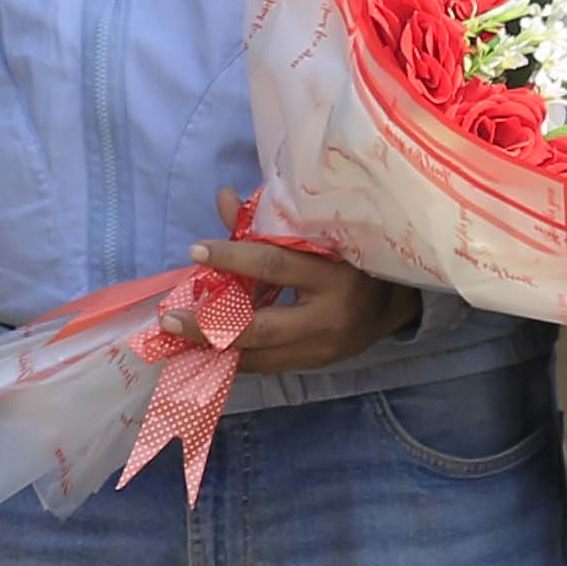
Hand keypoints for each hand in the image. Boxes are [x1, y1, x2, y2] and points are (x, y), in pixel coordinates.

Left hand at [198, 193, 400, 375]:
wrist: (395, 300)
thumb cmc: (352, 257)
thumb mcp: (318, 235)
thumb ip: (270, 221)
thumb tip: (225, 200)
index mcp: (334, 272)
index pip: (275, 264)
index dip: (233, 256)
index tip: (196, 249)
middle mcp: (329, 316)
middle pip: (261, 327)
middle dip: (210, 325)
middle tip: (171, 319)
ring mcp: (324, 348)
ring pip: (260, 356)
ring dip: (216, 348)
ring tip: (179, 338)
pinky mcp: (317, 364)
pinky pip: (269, 366)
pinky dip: (236, 357)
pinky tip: (208, 349)